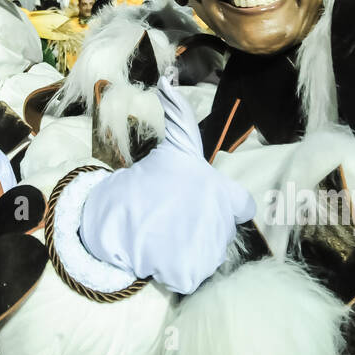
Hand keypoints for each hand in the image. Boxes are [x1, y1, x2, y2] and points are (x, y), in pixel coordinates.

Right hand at [78, 77, 255, 293]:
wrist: (112, 218)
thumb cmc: (148, 179)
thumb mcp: (172, 146)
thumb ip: (179, 115)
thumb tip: (169, 79)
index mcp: (222, 191)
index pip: (242, 204)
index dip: (227, 203)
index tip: (203, 200)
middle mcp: (220, 220)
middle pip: (222, 231)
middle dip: (200, 227)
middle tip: (172, 218)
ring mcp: (207, 249)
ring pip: (209, 255)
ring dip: (189, 248)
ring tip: (164, 234)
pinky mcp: (191, 272)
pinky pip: (194, 275)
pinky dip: (177, 269)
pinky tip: (160, 253)